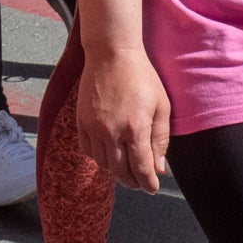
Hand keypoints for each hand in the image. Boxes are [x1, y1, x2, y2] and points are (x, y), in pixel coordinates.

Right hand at [76, 42, 174, 191]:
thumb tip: (158, 168)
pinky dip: (98, 157)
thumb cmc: (142, 77)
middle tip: (141, 182)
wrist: (111, 54)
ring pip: (102, 163)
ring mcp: (93, 127)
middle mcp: (112, 131)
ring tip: (125, 167)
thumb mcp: (161, 107)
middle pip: (120, 171)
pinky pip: (87, 149)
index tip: (152, 188)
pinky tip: (108, 152)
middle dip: (133, 181)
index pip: (141, 169)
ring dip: (115, 170)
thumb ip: (160, 140)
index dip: (148, 184)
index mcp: (136, 129)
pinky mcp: (81, 120)